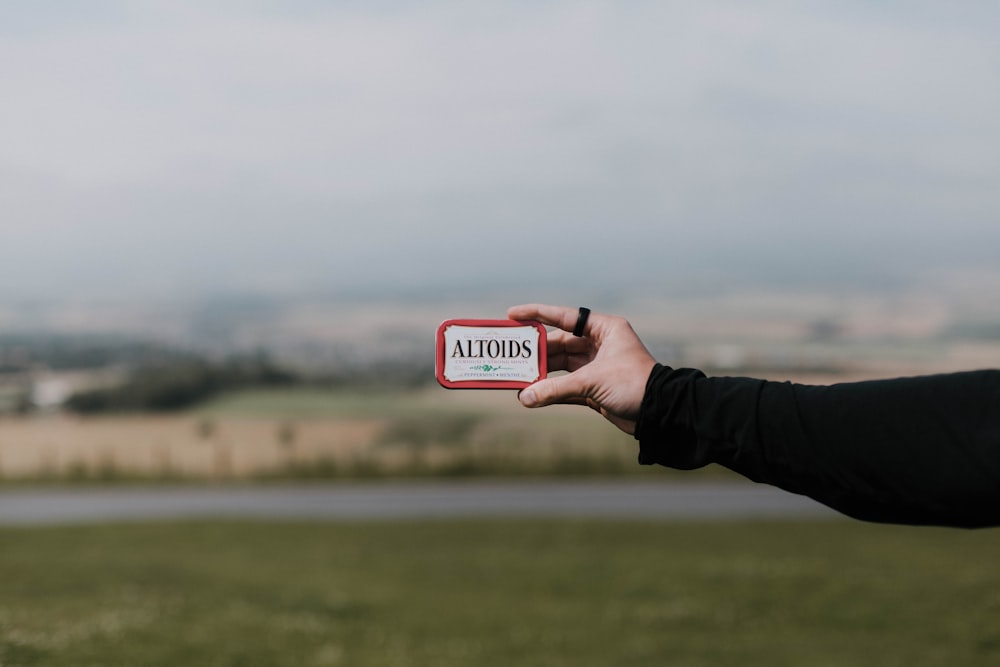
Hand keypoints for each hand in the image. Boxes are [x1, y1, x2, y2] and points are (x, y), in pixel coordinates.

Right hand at [506, 304, 656, 434]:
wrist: (660, 414)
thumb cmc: (634, 385)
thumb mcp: (592, 382)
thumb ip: (556, 388)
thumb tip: (525, 398)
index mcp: (604, 329)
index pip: (565, 317)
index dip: (537, 314)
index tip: (513, 314)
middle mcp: (599, 345)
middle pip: (560, 343)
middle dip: (537, 351)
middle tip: (513, 355)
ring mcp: (597, 367)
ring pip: (561, 367)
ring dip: (542, 374)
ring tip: (518, 378)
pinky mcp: (595, 389)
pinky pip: (567, 387)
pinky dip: (551, 391)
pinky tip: (533, 396)